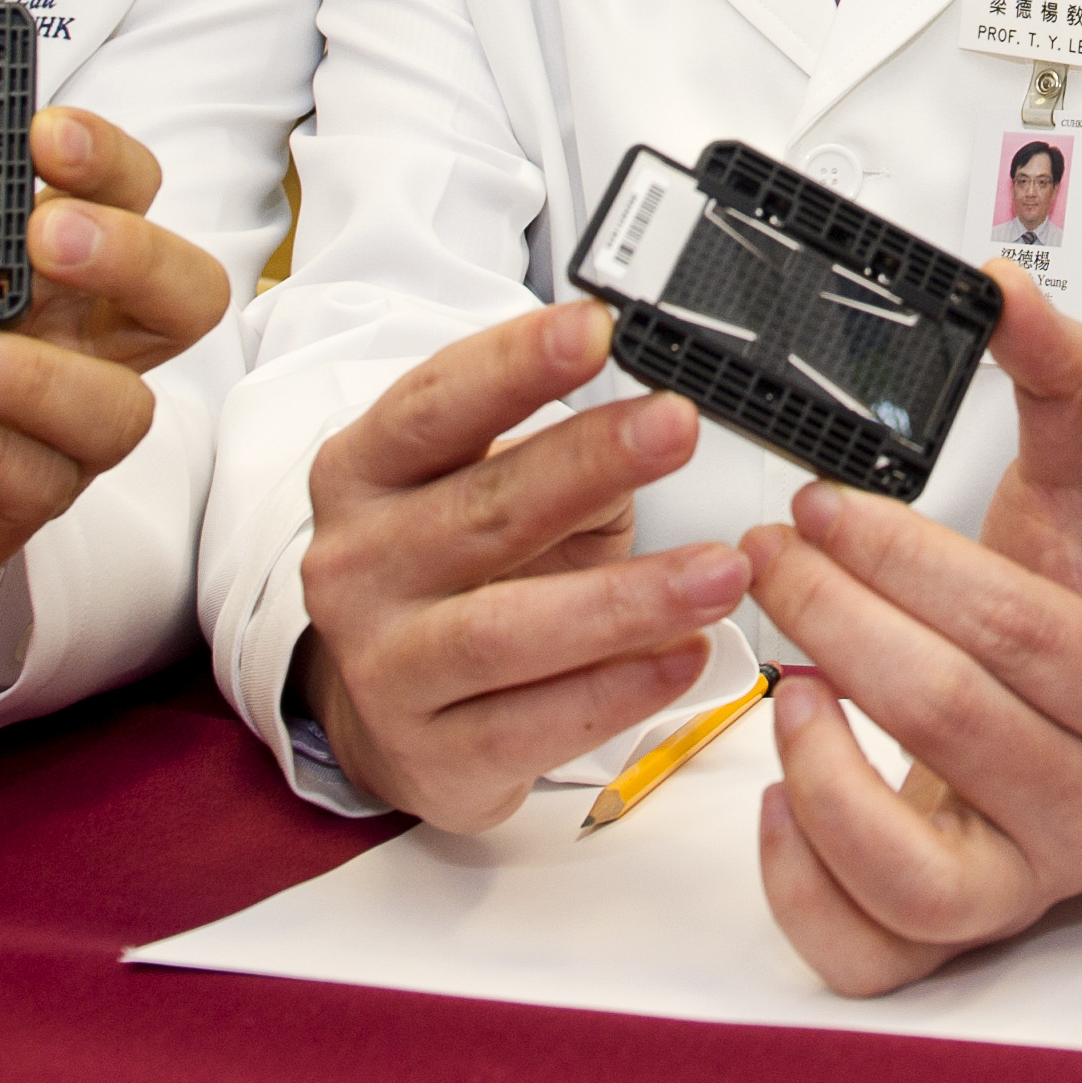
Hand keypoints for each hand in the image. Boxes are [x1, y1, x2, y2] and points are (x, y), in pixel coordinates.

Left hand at [0, 106, 228, 649]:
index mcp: (31, 270)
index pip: (123, 196)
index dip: (109, 161)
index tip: (44, 134)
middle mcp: (66, 344)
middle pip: (183, 294)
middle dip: (131, 254)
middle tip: (42, 236)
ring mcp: (50, 432)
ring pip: (118, 406)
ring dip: (30, 373)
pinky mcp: (13, 509)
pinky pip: (33, 481)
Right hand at [294, 300, 751, 829]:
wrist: (380, 709)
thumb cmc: (453, 571)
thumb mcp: (483, 488)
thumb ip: (555, 456)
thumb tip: (656, 425)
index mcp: (365, 474)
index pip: (432, 407)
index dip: (513, 365)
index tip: (596, 327)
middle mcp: (359, 567)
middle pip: (483, 510)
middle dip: (589, 462)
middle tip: (680, 425)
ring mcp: (387, 667)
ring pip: (508, 632)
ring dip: (627, 598)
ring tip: (722, 570)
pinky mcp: (433, 755)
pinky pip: (535, 725)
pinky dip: (619, 690)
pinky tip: (688, 657)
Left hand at [741, 261, 1081, 994]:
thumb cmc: (1080, 609)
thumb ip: (1057, 382)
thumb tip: (999, 288)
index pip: (1018, 626)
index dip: (901, 557)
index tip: (817, 501)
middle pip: (953, 717)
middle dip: (835, 618)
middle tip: (764, 554)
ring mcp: (1037, 882)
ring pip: (914, 862)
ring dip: (818, 760)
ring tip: (779, 675)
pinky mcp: (966, 939)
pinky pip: (873, 948)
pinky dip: (803, 876)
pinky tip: (774, 789)